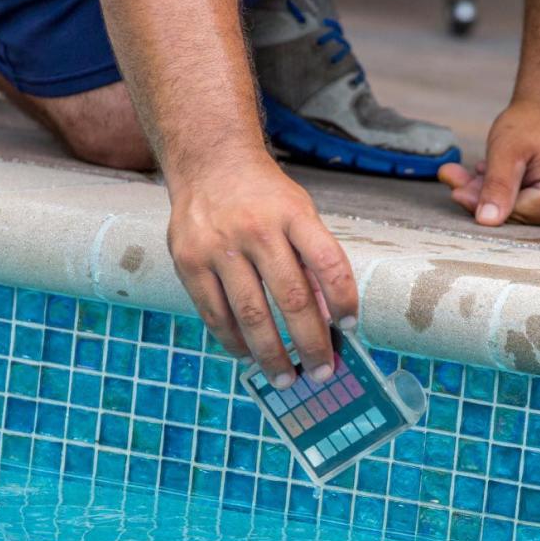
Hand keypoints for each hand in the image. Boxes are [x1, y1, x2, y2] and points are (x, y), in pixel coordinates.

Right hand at [166, 158, 357, 388]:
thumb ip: (312, 258)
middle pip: (291, 298)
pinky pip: (214, 313)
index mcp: (293, 214)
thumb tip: (326, 319)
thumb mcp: (299, 211)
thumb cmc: (265, 196)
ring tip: (287, 378)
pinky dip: (234, 341)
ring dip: (271, 354)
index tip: (351, 326)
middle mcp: (256, 229)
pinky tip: (248, 355)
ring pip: (250, 314)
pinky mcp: (188, 261)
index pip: (328, 262)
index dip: (343, 299)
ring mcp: (218, 245)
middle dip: (310, 343)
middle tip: (322, 372)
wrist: (209, 162)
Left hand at [439, 101, 539, 225]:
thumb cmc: (534, 120)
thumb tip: (487, 220)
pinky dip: (503, 188)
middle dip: (483, 196)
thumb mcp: (507, 151)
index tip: (457, 192)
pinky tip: (485, 172)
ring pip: (517, 207)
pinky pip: (524, 200)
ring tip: (466, 172)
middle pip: (516, 213)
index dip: (483, 204)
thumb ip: (497, 187)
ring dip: (489, 191)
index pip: (515, 214)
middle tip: (453, 178)